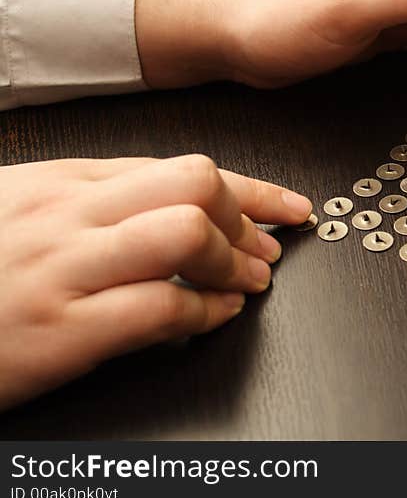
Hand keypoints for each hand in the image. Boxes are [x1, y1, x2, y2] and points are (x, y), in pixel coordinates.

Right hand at [0, 155, 311, 409]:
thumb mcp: (27, 213)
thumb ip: (100, 204)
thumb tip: (186, 210)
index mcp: (65, 182)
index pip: (183, 168)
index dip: (253, 188)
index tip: (289, 207)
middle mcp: (68, 214)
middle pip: (196, 184)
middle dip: (247, 218)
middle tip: (263, 250)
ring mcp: (63, 268)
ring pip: (187, 233)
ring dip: (235, 263)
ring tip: (247, 284)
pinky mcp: (60, 329)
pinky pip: (161, 306)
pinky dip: (207, 312)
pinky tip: (214, 317)